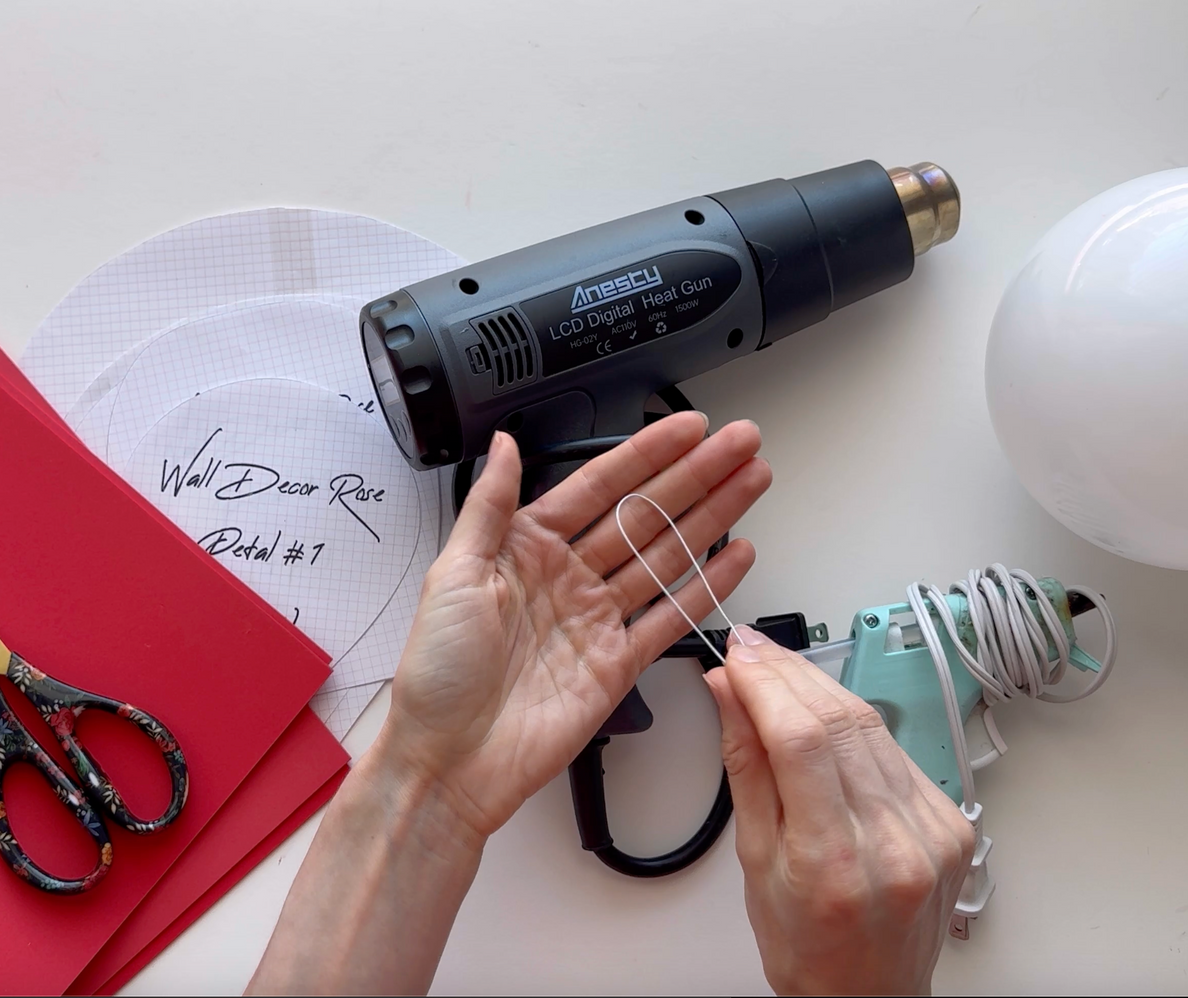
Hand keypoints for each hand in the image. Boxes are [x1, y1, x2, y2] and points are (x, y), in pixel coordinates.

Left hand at [374, 412, 771, 839]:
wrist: (448, 761)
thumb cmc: (435, 674)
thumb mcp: (451, 574)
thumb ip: (489, 506)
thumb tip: (507, 444)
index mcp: (524, 548)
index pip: (598, 487)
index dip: (647, 454)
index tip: (687, 426)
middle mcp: (566, 578)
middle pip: (645, 514)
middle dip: (696, 475)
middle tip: (741, 443)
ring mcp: (596, 619)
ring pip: (665, 556)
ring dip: (711, 519)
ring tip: (752, 482)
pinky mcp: (617, 664)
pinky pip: (669, 617)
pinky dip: (706, 587)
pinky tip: (736, 556)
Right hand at [706, 627, 974, 995]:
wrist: (868, 996)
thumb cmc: (806, 948)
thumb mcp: (754, 865)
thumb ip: (747, 769)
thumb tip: (731, 696)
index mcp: (835, 862)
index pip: (803, 740)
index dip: (767, 683)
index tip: (738, 656)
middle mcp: (895, 844)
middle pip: (843, 722)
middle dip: (790, 673)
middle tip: (753, 650)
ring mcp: (932, 832)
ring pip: (874, 727)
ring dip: (822, 687)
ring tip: (779, 670)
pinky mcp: (951, 823)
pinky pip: (897, 752)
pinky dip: (856, 724)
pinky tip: (825, 712)